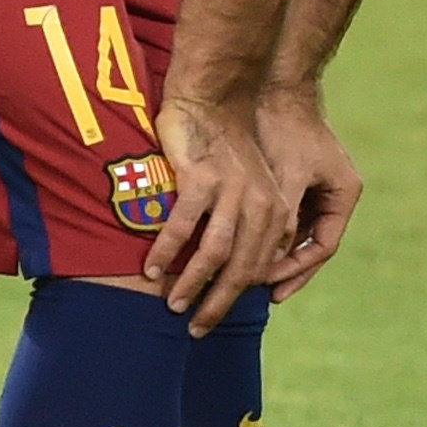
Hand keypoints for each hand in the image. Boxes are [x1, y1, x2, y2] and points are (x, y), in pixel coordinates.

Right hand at [143, 93, 286, 334]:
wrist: (214, 97)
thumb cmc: (225, 149)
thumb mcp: (251, 187)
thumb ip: (249, 225)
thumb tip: (235, 270)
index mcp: (275, 211)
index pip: (259, 268)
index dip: (237, 297)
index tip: (215, 316)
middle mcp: (260, 205)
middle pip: (240, 269)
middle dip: (217, 304)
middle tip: (196, 329)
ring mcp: (232, 192)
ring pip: (213, 253)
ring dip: (191, 284)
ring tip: (173, 305)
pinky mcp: (202, 179)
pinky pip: (183, 226)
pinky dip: (166, 252)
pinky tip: (151, 270)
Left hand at [254, 88, 363, 303]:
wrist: (276, 85)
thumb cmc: (284, 126)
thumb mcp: (286, 177)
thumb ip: (284, 218)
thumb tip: (269, 263)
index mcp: (344, 193)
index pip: (323, 246)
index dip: (297, 270)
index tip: (271, 289)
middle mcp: (333, 193)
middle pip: (309, 244)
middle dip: (284, 269)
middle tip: (258, 293)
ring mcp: (315, 186)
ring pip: (294, 232)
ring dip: (272, 252)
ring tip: (245, 276)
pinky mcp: (294, 178)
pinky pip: (280, 216)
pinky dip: (262, 232)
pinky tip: (239, 244)